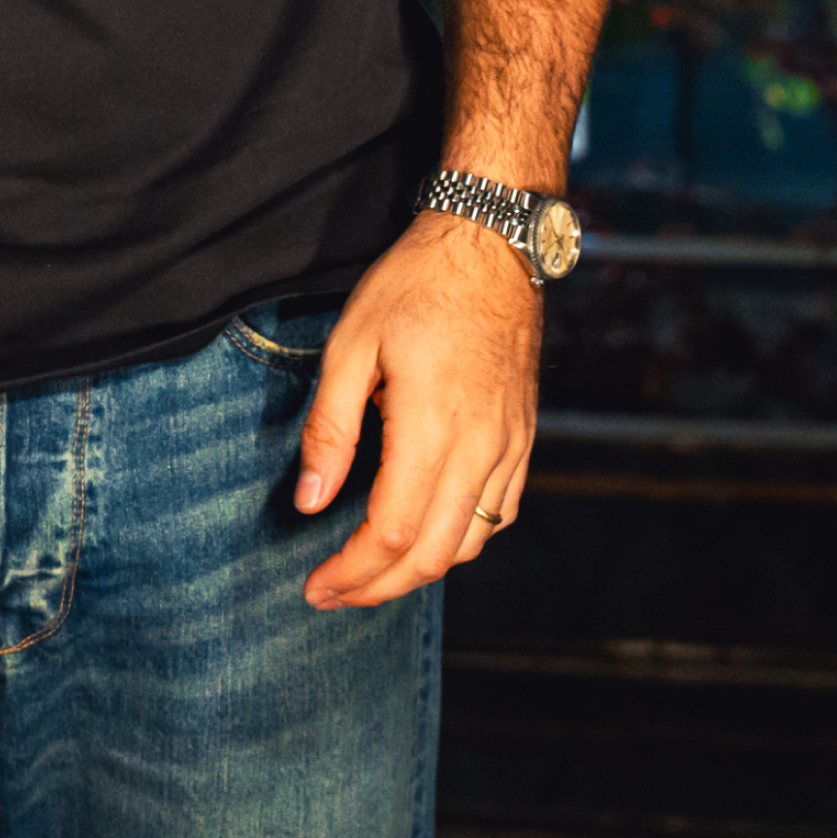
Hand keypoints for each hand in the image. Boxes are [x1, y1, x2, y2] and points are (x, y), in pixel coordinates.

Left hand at [294, 212, 540, 608]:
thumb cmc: (417, 284)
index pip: (391, 532)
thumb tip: (312, 502)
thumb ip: (330, 428)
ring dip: (419, 572)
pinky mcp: (524, 437)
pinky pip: (500, 514)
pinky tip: (429, 534)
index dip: (351, 572)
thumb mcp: (352, 344)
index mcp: (432, 426)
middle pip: (432, 554)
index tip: (315, 585)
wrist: (493, 244)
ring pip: (469, 542)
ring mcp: (510, 446)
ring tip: (372, 572)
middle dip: (377, 587)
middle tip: (332, 594)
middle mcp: (481, 447)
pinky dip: (461, 541)